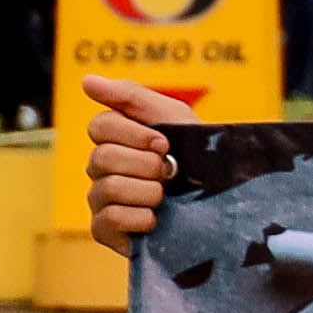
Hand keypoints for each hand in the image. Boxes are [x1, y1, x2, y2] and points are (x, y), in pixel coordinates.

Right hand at [85, 74, 195, 247]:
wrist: (226, 208)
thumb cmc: (200, 159)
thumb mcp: (175, 120)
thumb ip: (132, 97)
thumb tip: (86, 81)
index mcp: (115, 140)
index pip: (100, 126)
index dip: (135, 134)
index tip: (166, 143)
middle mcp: (102, 169)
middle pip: (102, 157)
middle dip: (147, 165)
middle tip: (171, 173)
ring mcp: (100, 199)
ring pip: (108, 188)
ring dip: (149, 192)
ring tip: (167, 197)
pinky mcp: (105, 231)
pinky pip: (108, 220)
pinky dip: (141, 218)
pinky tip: (157, 220)